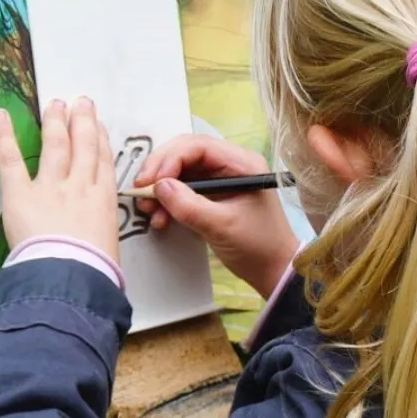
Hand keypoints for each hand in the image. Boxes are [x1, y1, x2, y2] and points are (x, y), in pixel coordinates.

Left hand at [0, 97, 118, 262]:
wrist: (73, 276)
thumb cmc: (94, 270)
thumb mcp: (108, 249)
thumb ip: (101, 237)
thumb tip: (99, 249)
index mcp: (103, 200)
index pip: (103, 161)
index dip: (101, 139)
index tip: (99, 125)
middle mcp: (81, 186)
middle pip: (83, 145)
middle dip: (82, 121)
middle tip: (81, 102)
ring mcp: (52, 187)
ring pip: (55, 146)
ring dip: (55, 122)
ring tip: (55, 103)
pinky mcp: (21, 194)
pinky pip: (11, 161)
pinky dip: (3, 137)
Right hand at [135, 135, 299, 298]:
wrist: (275, 271)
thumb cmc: (257, 246)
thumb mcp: (221, 226)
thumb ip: (189, 206)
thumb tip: (158, 186)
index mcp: (242, 163)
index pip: (198, 146)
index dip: (169, 159)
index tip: (150, 182)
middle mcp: (231, 165)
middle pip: (187, 154)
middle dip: (161, 171)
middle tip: (142, 191)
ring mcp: (221, 180)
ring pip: (182, 172)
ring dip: (162, 188)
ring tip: (149, 210)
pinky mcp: (213, 197)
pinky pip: (185, 189)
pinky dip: (170, 202)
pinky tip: (161, 219)